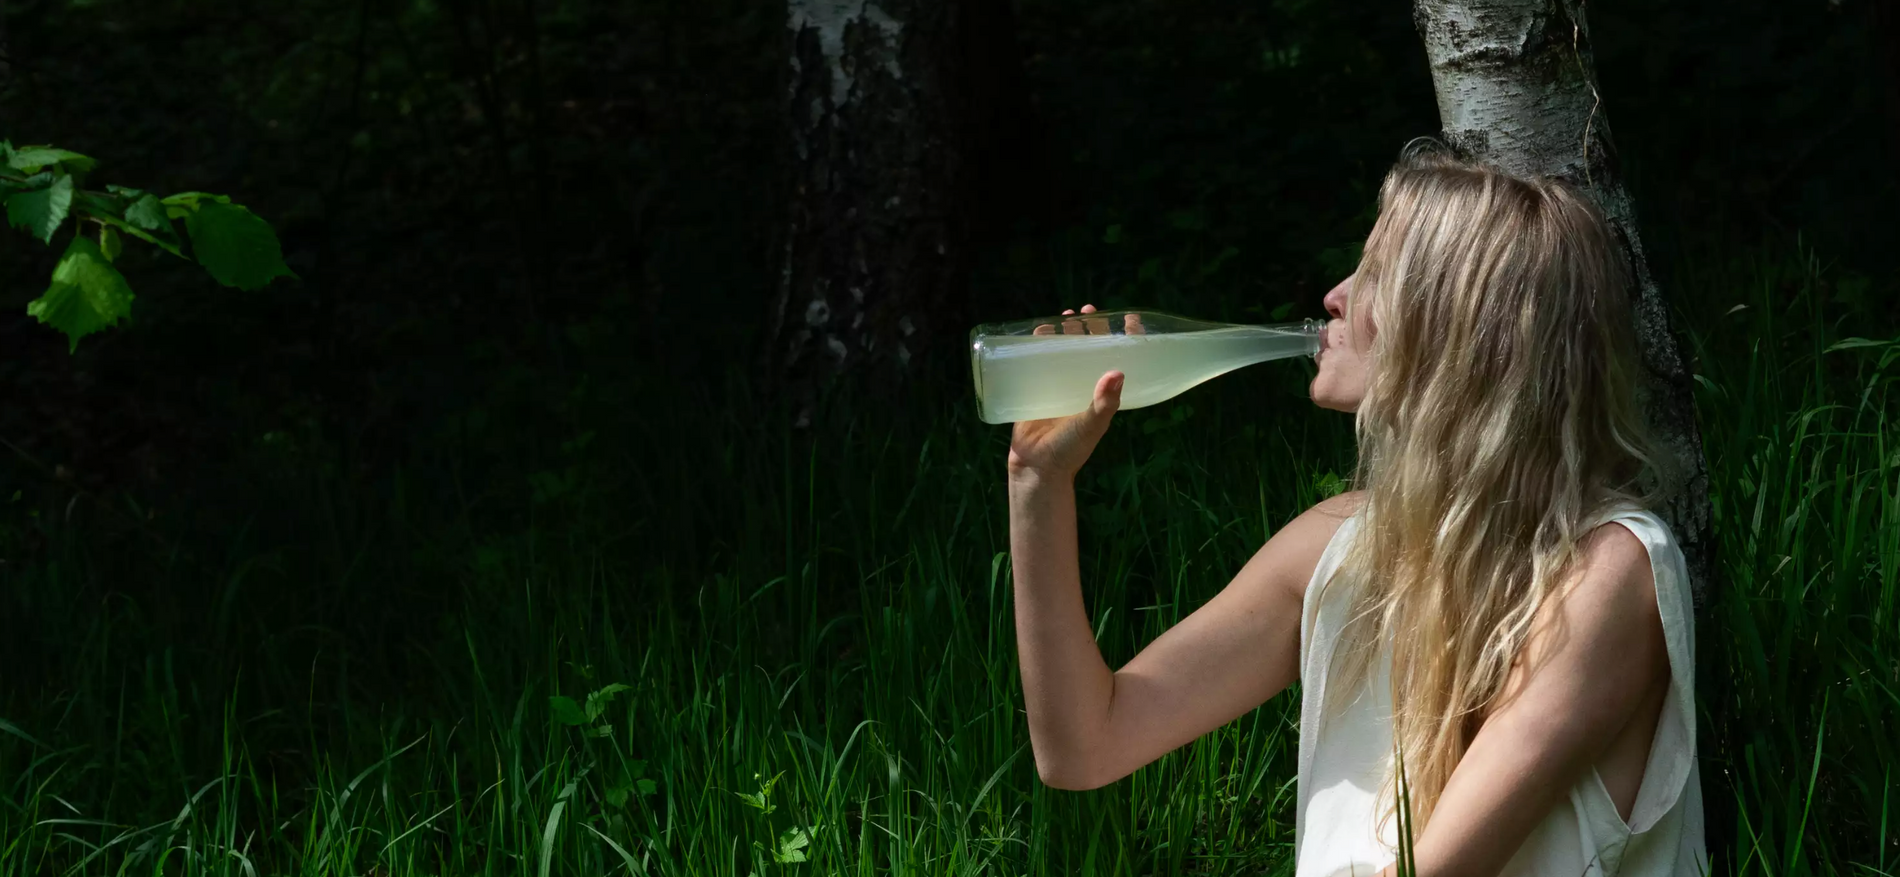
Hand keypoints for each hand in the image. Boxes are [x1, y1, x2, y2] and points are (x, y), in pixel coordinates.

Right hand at [1006, 304, 1143, 481]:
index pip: (1118, 358)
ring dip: (1066, 330)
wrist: (1036, 466)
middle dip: (1091, 326)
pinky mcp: (1036, 386)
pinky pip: (1039, 358)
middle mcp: (1083, 383)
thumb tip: (1118, 372)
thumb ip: (1104, 403)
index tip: (1129, 319)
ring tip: (1066, 315)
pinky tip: (1040, 330)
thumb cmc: (1071, 449)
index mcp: (1101, 392)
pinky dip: (1039, 342)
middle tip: (1088, 310)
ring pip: (1065, 348)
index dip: (1126, 338)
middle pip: (1090, 346)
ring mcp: (1059, 383)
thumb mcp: (1092, 426)